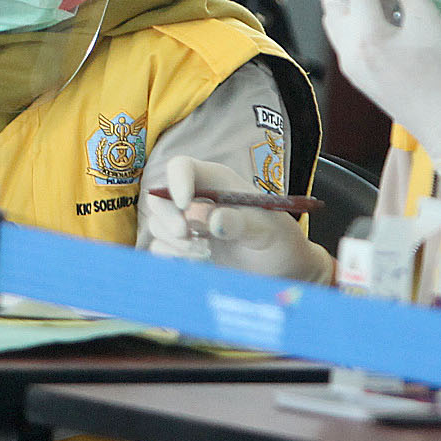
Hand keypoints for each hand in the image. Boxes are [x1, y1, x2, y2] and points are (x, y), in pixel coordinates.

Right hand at [140, 156, 329, 280]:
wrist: (282, 274)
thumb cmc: (280, 242)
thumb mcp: (268, 230)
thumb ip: (241, 223)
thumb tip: (212, 221)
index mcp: (217, 182)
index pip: (182, 167)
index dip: (177, 181)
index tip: (185, 204)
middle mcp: (196, 200)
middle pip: (160, 197)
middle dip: (167, 217)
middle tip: (186, 234)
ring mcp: (188, 226)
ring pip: (158, 225)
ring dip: (175, 242)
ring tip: (207, 253)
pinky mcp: (183, 251)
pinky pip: (161, 250)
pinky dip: (175, 258)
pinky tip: (201, 264)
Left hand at [321, 0, 440, 176]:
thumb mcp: (433, 26)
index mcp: (365, 37)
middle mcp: (347, 51)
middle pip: (336, 1)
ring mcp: (349, 66)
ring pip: (335, 20)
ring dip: (353, 0)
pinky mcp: (357, 76)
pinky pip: (344, 37)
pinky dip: (357, 18)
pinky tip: (384, 16)